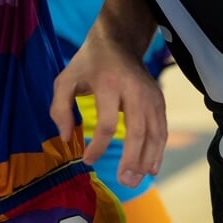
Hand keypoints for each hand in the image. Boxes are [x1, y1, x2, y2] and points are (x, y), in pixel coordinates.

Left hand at [51, 40, 165, 187]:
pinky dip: (159, 151)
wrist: (119, 41)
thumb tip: (66, 138)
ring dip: (147, 160)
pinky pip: (162, 130)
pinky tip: (152, 168)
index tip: (87, 161)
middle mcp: (134, 91)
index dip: (98, 147)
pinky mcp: (159, 100)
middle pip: (137, 132)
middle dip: (131, 160)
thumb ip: (60, 108)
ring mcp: (151, 96)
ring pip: (154, 134)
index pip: (107, 123)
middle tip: (123, 181)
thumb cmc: (89, 63)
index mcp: (108, 85)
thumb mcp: (66, 79)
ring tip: (135, 180)